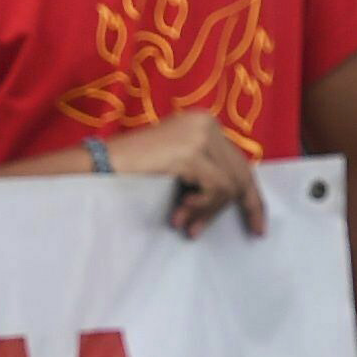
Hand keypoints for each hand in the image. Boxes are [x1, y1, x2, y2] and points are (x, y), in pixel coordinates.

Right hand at [107, 111, 265, 238]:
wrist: (99, 166)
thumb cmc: (131, 172)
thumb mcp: (178, 167)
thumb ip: (205, 173)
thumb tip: (235, 200)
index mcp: (204, 123)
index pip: (240, 162)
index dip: (251, 196)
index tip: (257, 226)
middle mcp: (206, 123)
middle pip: (240, 173)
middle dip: (234, 208)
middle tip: (233, 233)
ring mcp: (199, 135)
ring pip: (229, 184)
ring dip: (209, 212)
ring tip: (186, 225)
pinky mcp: (190, 151)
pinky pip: (215, 188)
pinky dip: (202, 207)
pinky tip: (180, 213)